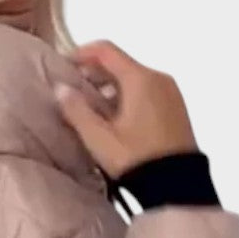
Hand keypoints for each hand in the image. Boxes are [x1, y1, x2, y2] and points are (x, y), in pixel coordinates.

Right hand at [54, 40, 198, 179]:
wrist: (177, 186)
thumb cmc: (136, 159)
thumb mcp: (100, 139)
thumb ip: (77, 111)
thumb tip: (60, 89)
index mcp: (139, 78)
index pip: (106, 51)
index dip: (81, 54)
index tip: (64, 66)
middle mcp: (158, 77)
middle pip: (121, 65)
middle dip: (96, 75)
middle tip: (75, 93)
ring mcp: (171, 92)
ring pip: (135, 80)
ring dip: (112, 89)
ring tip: (94, 112)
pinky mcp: (178, 109)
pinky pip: (148, 93)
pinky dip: (129, 98)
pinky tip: (117, 121)